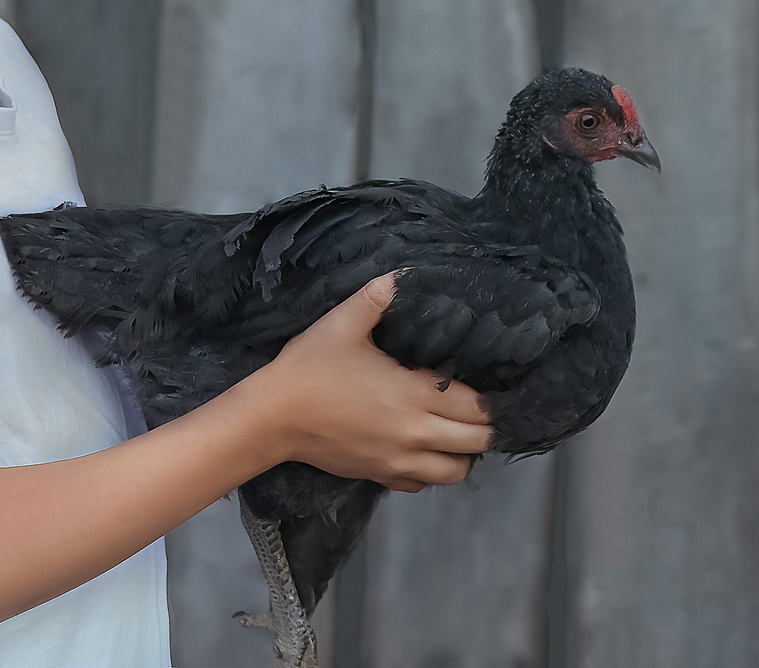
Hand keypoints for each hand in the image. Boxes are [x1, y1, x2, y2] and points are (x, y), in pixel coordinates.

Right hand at [247, 274, 494, 492]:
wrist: (272, 417)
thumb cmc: (311, 367)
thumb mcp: (344, 322)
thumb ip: (379, 296)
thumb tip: (405, 273)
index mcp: (413, 395)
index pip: (477, 407)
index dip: (487, 397)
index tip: (480, 382)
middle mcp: (414, 434)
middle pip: (477, 442)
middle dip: (484, 425)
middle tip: (474, 406)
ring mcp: (398, 461)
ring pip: (456, 472)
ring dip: (463, 453)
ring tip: (453, 430)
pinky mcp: (380, 477)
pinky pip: (423, 485)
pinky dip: (432, 470)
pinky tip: (423, 448)